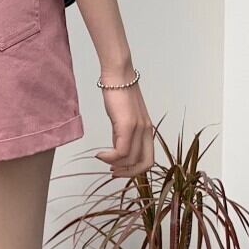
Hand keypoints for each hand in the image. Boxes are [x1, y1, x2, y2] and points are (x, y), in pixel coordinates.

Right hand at [94, 62, 153, 176]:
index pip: (148, 160)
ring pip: (130, 159)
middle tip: (112, 171)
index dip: (134, 170)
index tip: (118, 169)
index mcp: (147, 130)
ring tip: (102, 158)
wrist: (117, 75)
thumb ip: (121, 135)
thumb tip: (116, 150)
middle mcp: (146, 131)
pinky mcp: (127, 125)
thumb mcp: (122, 118)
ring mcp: (138, 129)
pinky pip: (121, 151)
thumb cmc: (118, 93)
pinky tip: (100, 153)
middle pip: (144, 164)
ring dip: (114, 164)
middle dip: (127, 173)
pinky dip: (109, 157)